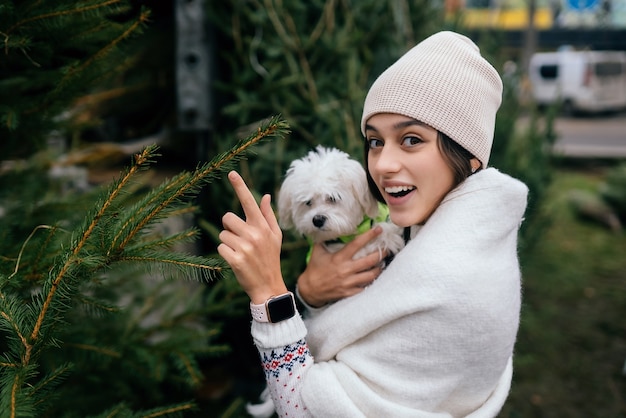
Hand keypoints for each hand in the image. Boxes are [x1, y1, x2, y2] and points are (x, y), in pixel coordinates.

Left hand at [217, 171, 286, 303]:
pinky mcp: (236, 259)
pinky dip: (225, 254)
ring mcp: (245, 247)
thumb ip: (268, 216)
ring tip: (241, 252)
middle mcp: (254, 234)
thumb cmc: (270, 258)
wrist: (269, 286)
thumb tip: (265, 196)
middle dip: (230, 228)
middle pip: (228, 218)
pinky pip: (220, 248)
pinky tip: (237, 261)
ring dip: (228, 242)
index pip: (249, 202)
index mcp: (263, 227)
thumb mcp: (275, 236)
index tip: (231, 173)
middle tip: (240, 239)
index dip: (240, 187)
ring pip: (223, 234)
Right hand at [297, 227, 386, 307]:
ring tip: (383, 264)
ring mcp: (349, 282)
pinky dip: (372, 283)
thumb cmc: (314, 270)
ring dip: (379, 268)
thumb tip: (330, 229)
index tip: (379, 229)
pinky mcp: (350, 292)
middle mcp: (346, 270)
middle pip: (370, 260)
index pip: (357, 244)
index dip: (369, 236)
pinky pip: (366, 288)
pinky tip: (375, 278)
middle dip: (381, 253)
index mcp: (339, 258)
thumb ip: (325, 240)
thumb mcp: (318, 252)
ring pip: (371, 275)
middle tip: (387, 249)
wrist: (310, 290)